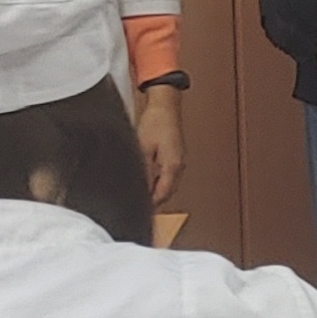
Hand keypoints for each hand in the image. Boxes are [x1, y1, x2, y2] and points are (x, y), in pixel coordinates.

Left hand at [132, 84, 186, 204]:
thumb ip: (141, 171)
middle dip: (153, 201)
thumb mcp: (142, 148)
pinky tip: (147, 181)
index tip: (139, 211)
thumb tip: (137, 186)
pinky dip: (158, 182)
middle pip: (167, 192)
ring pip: (168, 185)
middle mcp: (179, 165)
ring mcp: (179, 161)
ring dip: (156, 191)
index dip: (150, 205)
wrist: (165, 106)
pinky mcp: (176, 156)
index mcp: (173, 165)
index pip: (162, 194)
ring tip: (140, 195)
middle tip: (137, 206)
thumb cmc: (156, 122)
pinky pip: (168, 176)